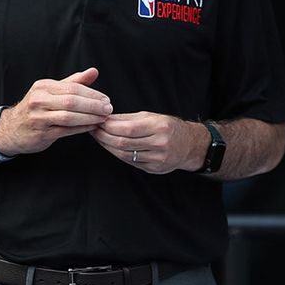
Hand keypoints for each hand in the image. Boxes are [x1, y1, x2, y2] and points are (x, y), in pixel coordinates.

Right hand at [0, 68, 112, 155]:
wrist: (11, 129)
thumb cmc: (37, 108)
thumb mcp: (51, 91)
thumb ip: (74, 82)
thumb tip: (94, 71)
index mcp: (43, 87)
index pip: (73, 88)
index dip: (92, 94)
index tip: (106, 99)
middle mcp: (39, 100)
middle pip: (72, 102)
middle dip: (93, 106)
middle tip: (108, 109)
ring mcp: (38, 117)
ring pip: (69, 117)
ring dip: (90, 118)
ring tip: (103, 118)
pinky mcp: (41, 133)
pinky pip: (66, 130)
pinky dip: (82, 128)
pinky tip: (92, 126)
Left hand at [90, 112, 206, 174]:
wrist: (190, 145)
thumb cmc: (169, 127)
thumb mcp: (153, 117)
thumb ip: (130, 119)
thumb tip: (106, 119)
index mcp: (160, 127)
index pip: (127, 128)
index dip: (109, 127)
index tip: (98, 122)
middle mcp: (159, 143)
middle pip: (123, 142)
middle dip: (104, 137)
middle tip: (94, 130)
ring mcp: (157, 158)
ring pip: (124, 154)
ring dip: (108, 146)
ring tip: (100, 138)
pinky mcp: (154, 168)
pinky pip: (130, 162)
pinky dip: (118, 154)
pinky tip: (112, 147)